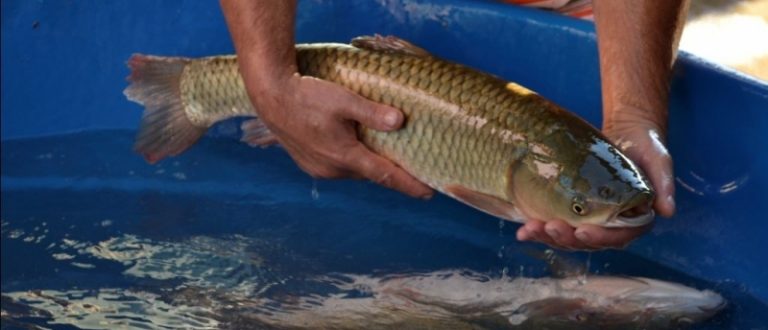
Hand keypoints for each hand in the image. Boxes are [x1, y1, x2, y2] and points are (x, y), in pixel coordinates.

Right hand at [249, 73, 433, 198]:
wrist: (271, 97)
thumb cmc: (308, 96)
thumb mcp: (344, 100)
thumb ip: (372, 113)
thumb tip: (399, 122)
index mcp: (345, 157)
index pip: (385, 176)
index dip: (408, 185)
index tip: (428, 193)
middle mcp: (333, 169)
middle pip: (370, 172)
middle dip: (388, 169)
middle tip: (410, 161)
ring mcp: (319, 169)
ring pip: (354, 169)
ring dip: (367, 162)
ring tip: (380, 150)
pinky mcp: (309, 164)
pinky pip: (338, 166)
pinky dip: (350, 159)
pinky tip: (353, 145)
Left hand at [516, 111, 670, 250]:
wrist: (627, 133)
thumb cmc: (646, 146)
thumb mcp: (658, 160)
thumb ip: (663, 184)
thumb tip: (667, 210)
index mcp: (634, 221)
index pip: (617, 238)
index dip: (599, 238)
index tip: (582, 231)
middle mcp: (610, 226)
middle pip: (586, 242)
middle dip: (566, 238)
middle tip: (549, 228)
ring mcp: (589, 219)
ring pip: (568, 237)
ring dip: (548, 236)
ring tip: (530, 230)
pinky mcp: (571, 211)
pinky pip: (555, 224)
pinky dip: (539, 228)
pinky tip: (523, 230)